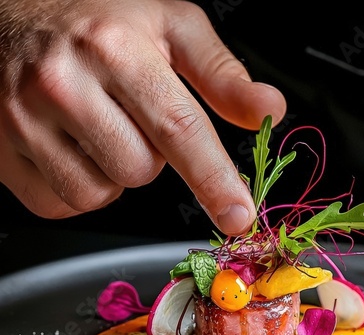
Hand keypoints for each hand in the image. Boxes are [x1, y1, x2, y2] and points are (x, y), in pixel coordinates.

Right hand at [0, 0, 285, 234]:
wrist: (8, 13)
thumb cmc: (96, 21)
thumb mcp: (169, 27)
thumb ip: (222, 75)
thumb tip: (267, 110)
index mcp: (116, 49)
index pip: (179, 128)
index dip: (213, 180)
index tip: (237, 215)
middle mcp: (65, 84)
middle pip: (139, 171)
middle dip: (147, 157)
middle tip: (130, 120)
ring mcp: (24, 120)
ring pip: (98, 194)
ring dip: (112, 173)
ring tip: (98, 131)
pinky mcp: (2, 153)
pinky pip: (60, 204)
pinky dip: (78, 186)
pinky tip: (71, 148)